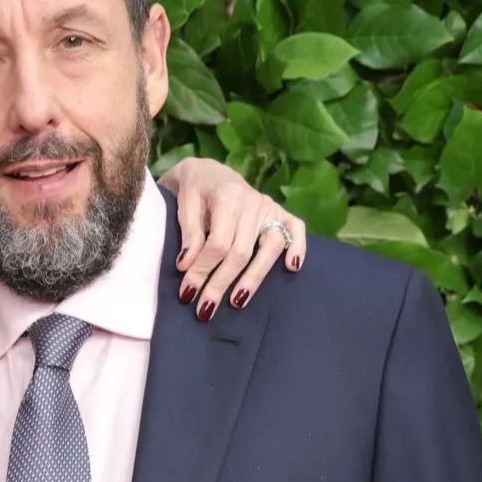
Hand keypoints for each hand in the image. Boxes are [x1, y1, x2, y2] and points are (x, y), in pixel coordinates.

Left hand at [160, 157, 306, 321]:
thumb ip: (188, 234)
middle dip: (221, 283)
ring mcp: (269, 208)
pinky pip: (296, 229)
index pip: (218, 242)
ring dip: (254, 278)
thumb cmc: (194, 191)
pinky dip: (298, 247)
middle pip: (241, 251)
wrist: (209, 172)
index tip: (187, 291)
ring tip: (237, 302)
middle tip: (205, 309)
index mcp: (227, 196)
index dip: (202, 269)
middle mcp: (253, 202)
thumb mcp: (183, 205)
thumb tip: (186, 265)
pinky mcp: (281, 213)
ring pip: (269, 247)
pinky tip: (293, 268)